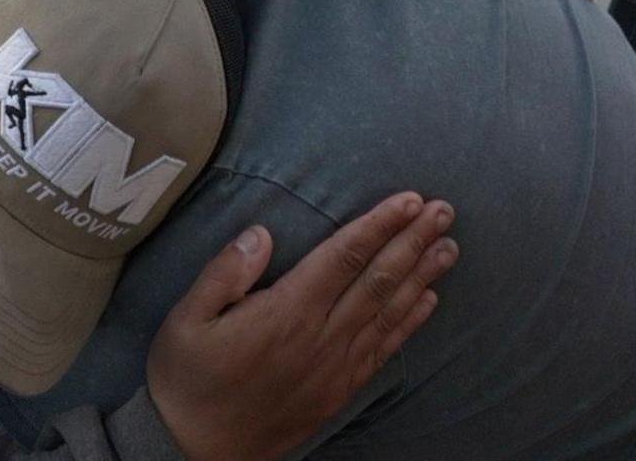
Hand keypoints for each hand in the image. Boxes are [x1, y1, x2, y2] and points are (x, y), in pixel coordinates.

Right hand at [148, 193, 457, 460]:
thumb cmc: (186, 379)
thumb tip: (260, 233)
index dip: (378, 225)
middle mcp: (320, 337)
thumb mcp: (186, 320)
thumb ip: (224, 273)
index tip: (407, 199)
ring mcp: (335, 367)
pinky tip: (429, 300)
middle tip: (444, 210)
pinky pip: (383, 349)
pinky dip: (410, 322)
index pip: (343, 257)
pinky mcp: (339, 390)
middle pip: (377, 280)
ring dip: (422, 276)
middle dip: (412, 241)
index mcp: (285, 313)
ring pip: (388, 312)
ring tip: (449, 247)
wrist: (195, 449)